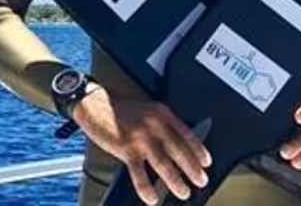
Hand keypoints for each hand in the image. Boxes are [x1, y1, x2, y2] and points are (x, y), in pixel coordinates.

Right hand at [72, 85, 211, 204]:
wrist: (93, 103)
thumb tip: (175, 146)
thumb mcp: (146, 110)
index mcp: (161, 113)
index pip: (186, 133)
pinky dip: (147, 188)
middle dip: (192, 168)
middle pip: (179, 151)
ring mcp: (140, 137)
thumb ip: (161, 125)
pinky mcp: (126, 149)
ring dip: (176, 181)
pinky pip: (139, 173)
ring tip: (184, 192)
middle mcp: (154, 124)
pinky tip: (152, 198)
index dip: (198, 149)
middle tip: (201, 180)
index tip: (206, 162)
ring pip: (164, 164)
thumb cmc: (119, 108)